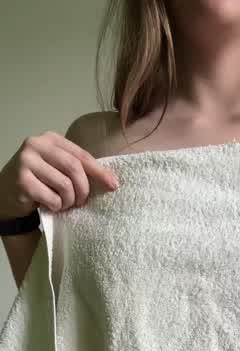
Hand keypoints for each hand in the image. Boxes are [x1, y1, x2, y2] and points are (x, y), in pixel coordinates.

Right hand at [0, 131, 119, 219]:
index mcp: (51, 139)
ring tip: (63, 204)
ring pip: (64, 185)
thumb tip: (112, 180)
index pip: (81, 155)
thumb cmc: (40, 182)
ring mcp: (26, 161)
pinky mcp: (21, 180)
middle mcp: (36, 144)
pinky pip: (52, 198)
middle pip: (74, 168)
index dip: (99, 171)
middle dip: (83, 190)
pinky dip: (56, 206)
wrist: (8, 195)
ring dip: (68, 201)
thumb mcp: (58, 169)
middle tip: (81, 202)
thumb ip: (78, 168)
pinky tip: (50, 206)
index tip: (114, 185)